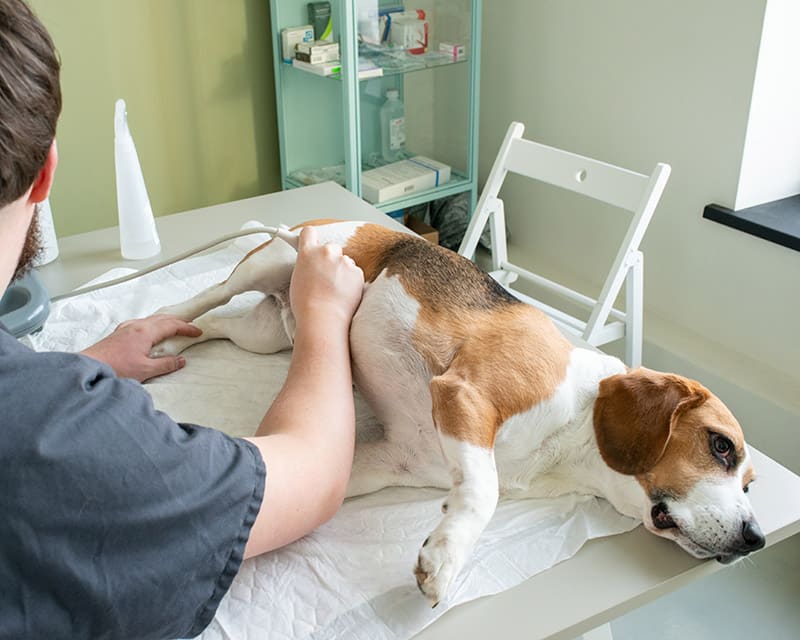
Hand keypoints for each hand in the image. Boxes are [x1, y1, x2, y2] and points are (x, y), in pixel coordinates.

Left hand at [81, 314, 201, 381]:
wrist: (88, 368)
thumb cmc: (114, 368)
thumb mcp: (146, 370)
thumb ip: (166, 364)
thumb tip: (181, 360)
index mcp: (145, 332)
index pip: (172, 325)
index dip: (187, 327)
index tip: (197, 331)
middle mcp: (135, 326)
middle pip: (161, 318)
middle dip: (177, 321)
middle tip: (188, 326)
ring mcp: (125, 329)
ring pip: (150, 319)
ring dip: (164, 322)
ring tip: (171, 327)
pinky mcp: (117, 334)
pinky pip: (139, 323)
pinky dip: (151, 325)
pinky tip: (148, 332)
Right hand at [289, 226, 363, 328]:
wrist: (322, 318)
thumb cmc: (306, 305)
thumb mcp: (297, 279)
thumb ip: (306, 265)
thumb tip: (312, 265)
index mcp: (307, 253)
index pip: (309, 232)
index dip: (311, 238)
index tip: (312, 243)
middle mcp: (326, 252)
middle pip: (331, 247)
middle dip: (330, 258)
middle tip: (326, 276)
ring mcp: (343, 261)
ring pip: (345, 261)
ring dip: (342, 271)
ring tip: (334, 290)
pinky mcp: (357, 272)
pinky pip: (355, 273)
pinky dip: (351, 281)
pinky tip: (343, 294)